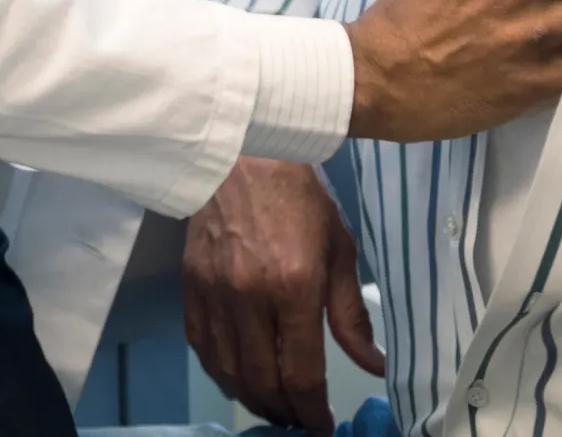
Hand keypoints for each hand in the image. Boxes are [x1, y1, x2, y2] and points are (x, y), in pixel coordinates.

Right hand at [184, 158, 383, 435]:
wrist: (244, 152)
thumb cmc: (298, 197)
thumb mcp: (340, 251)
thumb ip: (351, 315)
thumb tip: (372, 363)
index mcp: (293, 287)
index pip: (300, 373)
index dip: (313, 410)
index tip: (323, 423)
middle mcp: (248, 296)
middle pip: (261, 381)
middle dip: (284, 412)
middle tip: (299, 420)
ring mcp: (214, 291)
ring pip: (226, 370)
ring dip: (251, 397)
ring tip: (272, 404)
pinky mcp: (190, 283)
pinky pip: (200, 344)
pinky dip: (218, 370)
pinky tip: (237, 375)